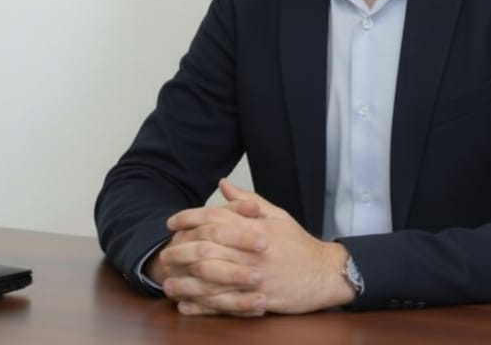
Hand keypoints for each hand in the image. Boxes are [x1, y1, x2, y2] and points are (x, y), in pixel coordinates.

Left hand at [171, 179, 355, 316]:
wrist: (325, 274)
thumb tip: (223, 185)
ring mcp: (255, 278)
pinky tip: (187, 305)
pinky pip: (224, 304)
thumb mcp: (277, 215)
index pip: (215, 219)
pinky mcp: (258, 301)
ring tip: (167, 282)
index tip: (171, 222)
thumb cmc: (299, 244)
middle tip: (164, 254)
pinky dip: (203, 306)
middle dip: (181, 251)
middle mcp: (252, 252)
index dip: (189, 218)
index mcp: (255, 228)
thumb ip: (247, 201)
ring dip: (186, 282)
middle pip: (207, 249)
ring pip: (212, 280)